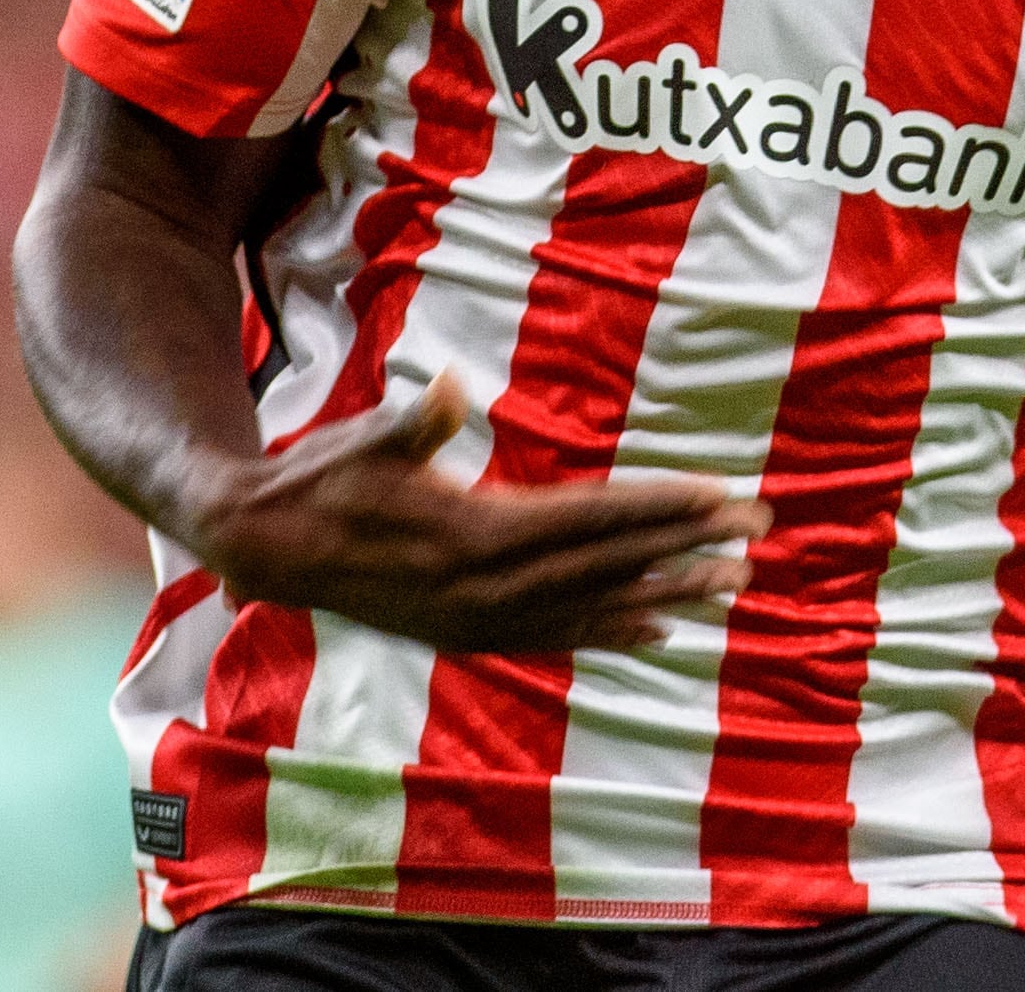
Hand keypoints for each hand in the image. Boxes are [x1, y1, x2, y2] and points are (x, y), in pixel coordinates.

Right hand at [165, 372, 768, 653]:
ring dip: (667, 594)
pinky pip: (558, 637)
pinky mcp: (469, 634)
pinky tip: (661, 630)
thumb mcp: (360, 441)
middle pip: (609, 565)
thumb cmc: (320, 479)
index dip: (662, 509)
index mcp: (472, 538)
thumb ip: (410, 424)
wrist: (264, 548)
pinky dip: (612, 632)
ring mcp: (479, 621)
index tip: (724, 499)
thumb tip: (445, 388)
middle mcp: (486, 591)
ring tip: (733, 584)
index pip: (592, 521)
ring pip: (594, 609)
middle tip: (759, 532)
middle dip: (687, 546)